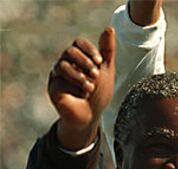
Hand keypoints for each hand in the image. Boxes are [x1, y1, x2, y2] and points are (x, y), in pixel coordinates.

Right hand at [48, 27, 114, 149]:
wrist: (92, 115)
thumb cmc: (100, 93)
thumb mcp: (106, 71)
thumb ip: (107, 51)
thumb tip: (109, 28)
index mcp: (78, 58)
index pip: (78, 43)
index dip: (88, 49)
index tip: (99, 61)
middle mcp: (66, 63)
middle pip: (69, 51)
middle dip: (85, 63)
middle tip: (95, 76)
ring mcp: (57, 75)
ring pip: (62, 65)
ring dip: (80, 77)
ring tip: (90, 89)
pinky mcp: (53, 87)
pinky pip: (59, 81)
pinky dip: (74, 89)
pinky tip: (81, 96)